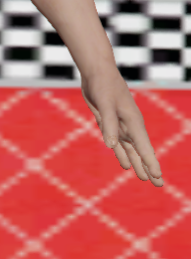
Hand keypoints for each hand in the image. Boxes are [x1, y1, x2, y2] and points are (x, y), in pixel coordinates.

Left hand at [81, 66, 162, 187]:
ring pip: (131, 151)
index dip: (150, 162)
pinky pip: (119, 145)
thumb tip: (112, 146)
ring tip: (145, 179)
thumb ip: (108, 125)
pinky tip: (127, 165)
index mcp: (133, 122)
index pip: (143, 147)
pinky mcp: (110, 125)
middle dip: (149, 168)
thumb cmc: (104, 86)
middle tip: (159, 185)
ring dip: (138, 164)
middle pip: (141, 152)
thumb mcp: (105, 105)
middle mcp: (130, 126)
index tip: (157, 176)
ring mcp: (121, 127)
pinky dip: (123, 155)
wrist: (98, 73)